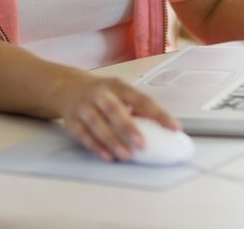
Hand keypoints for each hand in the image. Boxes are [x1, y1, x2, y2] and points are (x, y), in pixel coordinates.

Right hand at [52, 73, 180, 161]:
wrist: (69, 88)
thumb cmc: (103, 94)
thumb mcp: (121, 93)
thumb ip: (137, 109)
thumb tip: (161, 129)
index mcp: (118, 86)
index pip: (141, 99)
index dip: (158, 113)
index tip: (174, 127)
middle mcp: (100, 94)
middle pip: (113, 109)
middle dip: (128, 127)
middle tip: (142, 144)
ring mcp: (84, 107)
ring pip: (96, 123)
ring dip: (112, 140)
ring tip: (126, 155)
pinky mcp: (73, 121)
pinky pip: (83, 135)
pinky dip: (95, 146)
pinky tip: (107, 156)